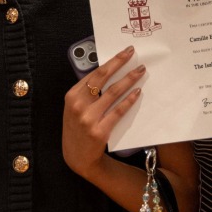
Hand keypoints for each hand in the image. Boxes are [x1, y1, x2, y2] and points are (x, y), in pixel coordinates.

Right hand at [62, 45, 145, 178]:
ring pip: (113, 92)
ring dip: (128, 79)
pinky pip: (118, 111)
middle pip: (103, 78)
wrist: (78, 158)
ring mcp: (88, 119)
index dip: (111, 61)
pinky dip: (129, 100)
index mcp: (71, 96)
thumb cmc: (77, 129)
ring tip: (140, 72)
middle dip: (120, 63)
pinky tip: (137, 92)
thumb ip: (85, 93)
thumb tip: (107, 72)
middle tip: (133, 54)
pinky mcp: (99, 131)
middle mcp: (78, 105)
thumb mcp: (74, 108)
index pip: (94, 73)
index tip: (124, 53)